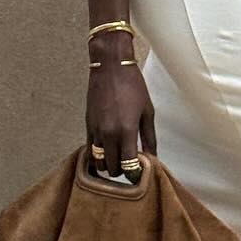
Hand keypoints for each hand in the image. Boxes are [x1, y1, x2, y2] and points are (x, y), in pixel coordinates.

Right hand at [85, 41, 156, 178]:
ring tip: (120, 158)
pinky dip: (98, 155)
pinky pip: (90, 150)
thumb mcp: (147, 111)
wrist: (110, 67)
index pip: (128, 167)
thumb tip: (152, 157)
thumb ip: (149, 137)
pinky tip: (108, 151)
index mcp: (126, 131)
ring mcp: (95, 130)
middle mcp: (108, 134)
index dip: (135, 174)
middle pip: (112, 168)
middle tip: (131, 165)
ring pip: (99, 162)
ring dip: (109, 164)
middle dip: (122, 171)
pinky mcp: (88, 125)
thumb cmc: (132, 86)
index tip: (140, 172)